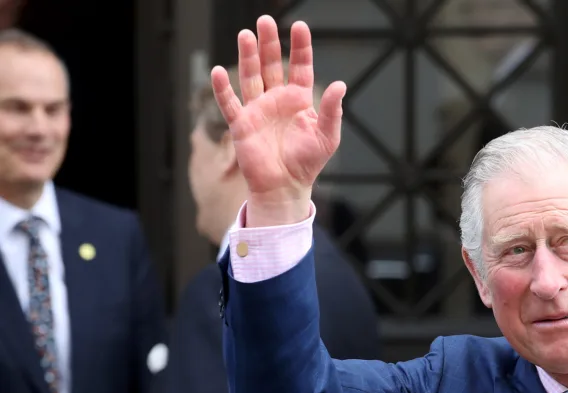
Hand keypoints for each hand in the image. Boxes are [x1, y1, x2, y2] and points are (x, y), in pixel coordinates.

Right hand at [211, 15, 345, 225]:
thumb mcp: (327, 137)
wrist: (286, 187)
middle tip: (265, 21)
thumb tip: (340, 85)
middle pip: (272, 65)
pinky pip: (230, 103)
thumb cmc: (308, 163)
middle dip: (269, 43)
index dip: (300, 47)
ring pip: (250, 76)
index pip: (300, 67)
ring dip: (248, 56)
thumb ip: (333, 111)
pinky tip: (218, 71)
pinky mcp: (241, 124)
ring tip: (246, 34)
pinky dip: (223, 89)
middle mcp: (277, 100)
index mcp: (299, 100)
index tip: (299, 26)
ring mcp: (257, 110)